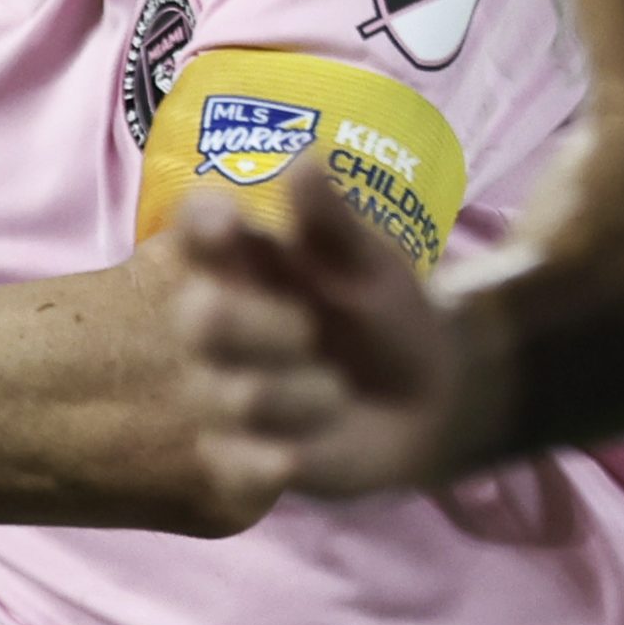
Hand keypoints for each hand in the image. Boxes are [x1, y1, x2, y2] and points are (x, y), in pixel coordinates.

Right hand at [171, 169, 507, 501]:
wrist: (425, 398)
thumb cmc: (382, 310)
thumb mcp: (366, 261)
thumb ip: (331, 219)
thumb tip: (302, 160)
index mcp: (238, 261)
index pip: (198, 231)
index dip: (203, 228)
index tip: (225, 225)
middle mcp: (215, 323)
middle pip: (199, 318)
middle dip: (251, 326)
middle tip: (307, 331)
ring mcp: (219, 391)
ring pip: (231, 393)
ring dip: (296, 394)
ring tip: (336, 393)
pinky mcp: (235, 459)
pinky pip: (230, 464)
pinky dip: (259, 462)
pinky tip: (290, 458)